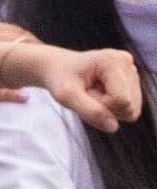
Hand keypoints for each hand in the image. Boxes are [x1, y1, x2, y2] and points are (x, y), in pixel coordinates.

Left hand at [16, 44, 142, 131]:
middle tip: (86, 93)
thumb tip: (113, 127)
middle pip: (130, 107)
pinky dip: (113, 106)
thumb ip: (89, 111)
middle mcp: (126, 62)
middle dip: (106, 107)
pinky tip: (100, 92)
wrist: (57, 68)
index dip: (101, 105)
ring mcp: (132, 70)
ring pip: (132, 110)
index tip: (83, 93)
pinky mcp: (132, 79)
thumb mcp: (66, 96)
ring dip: (109, 108)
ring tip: (92, 92)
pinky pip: (130, 108)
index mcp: (112, 60)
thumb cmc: (59, 80)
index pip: (121, 101)